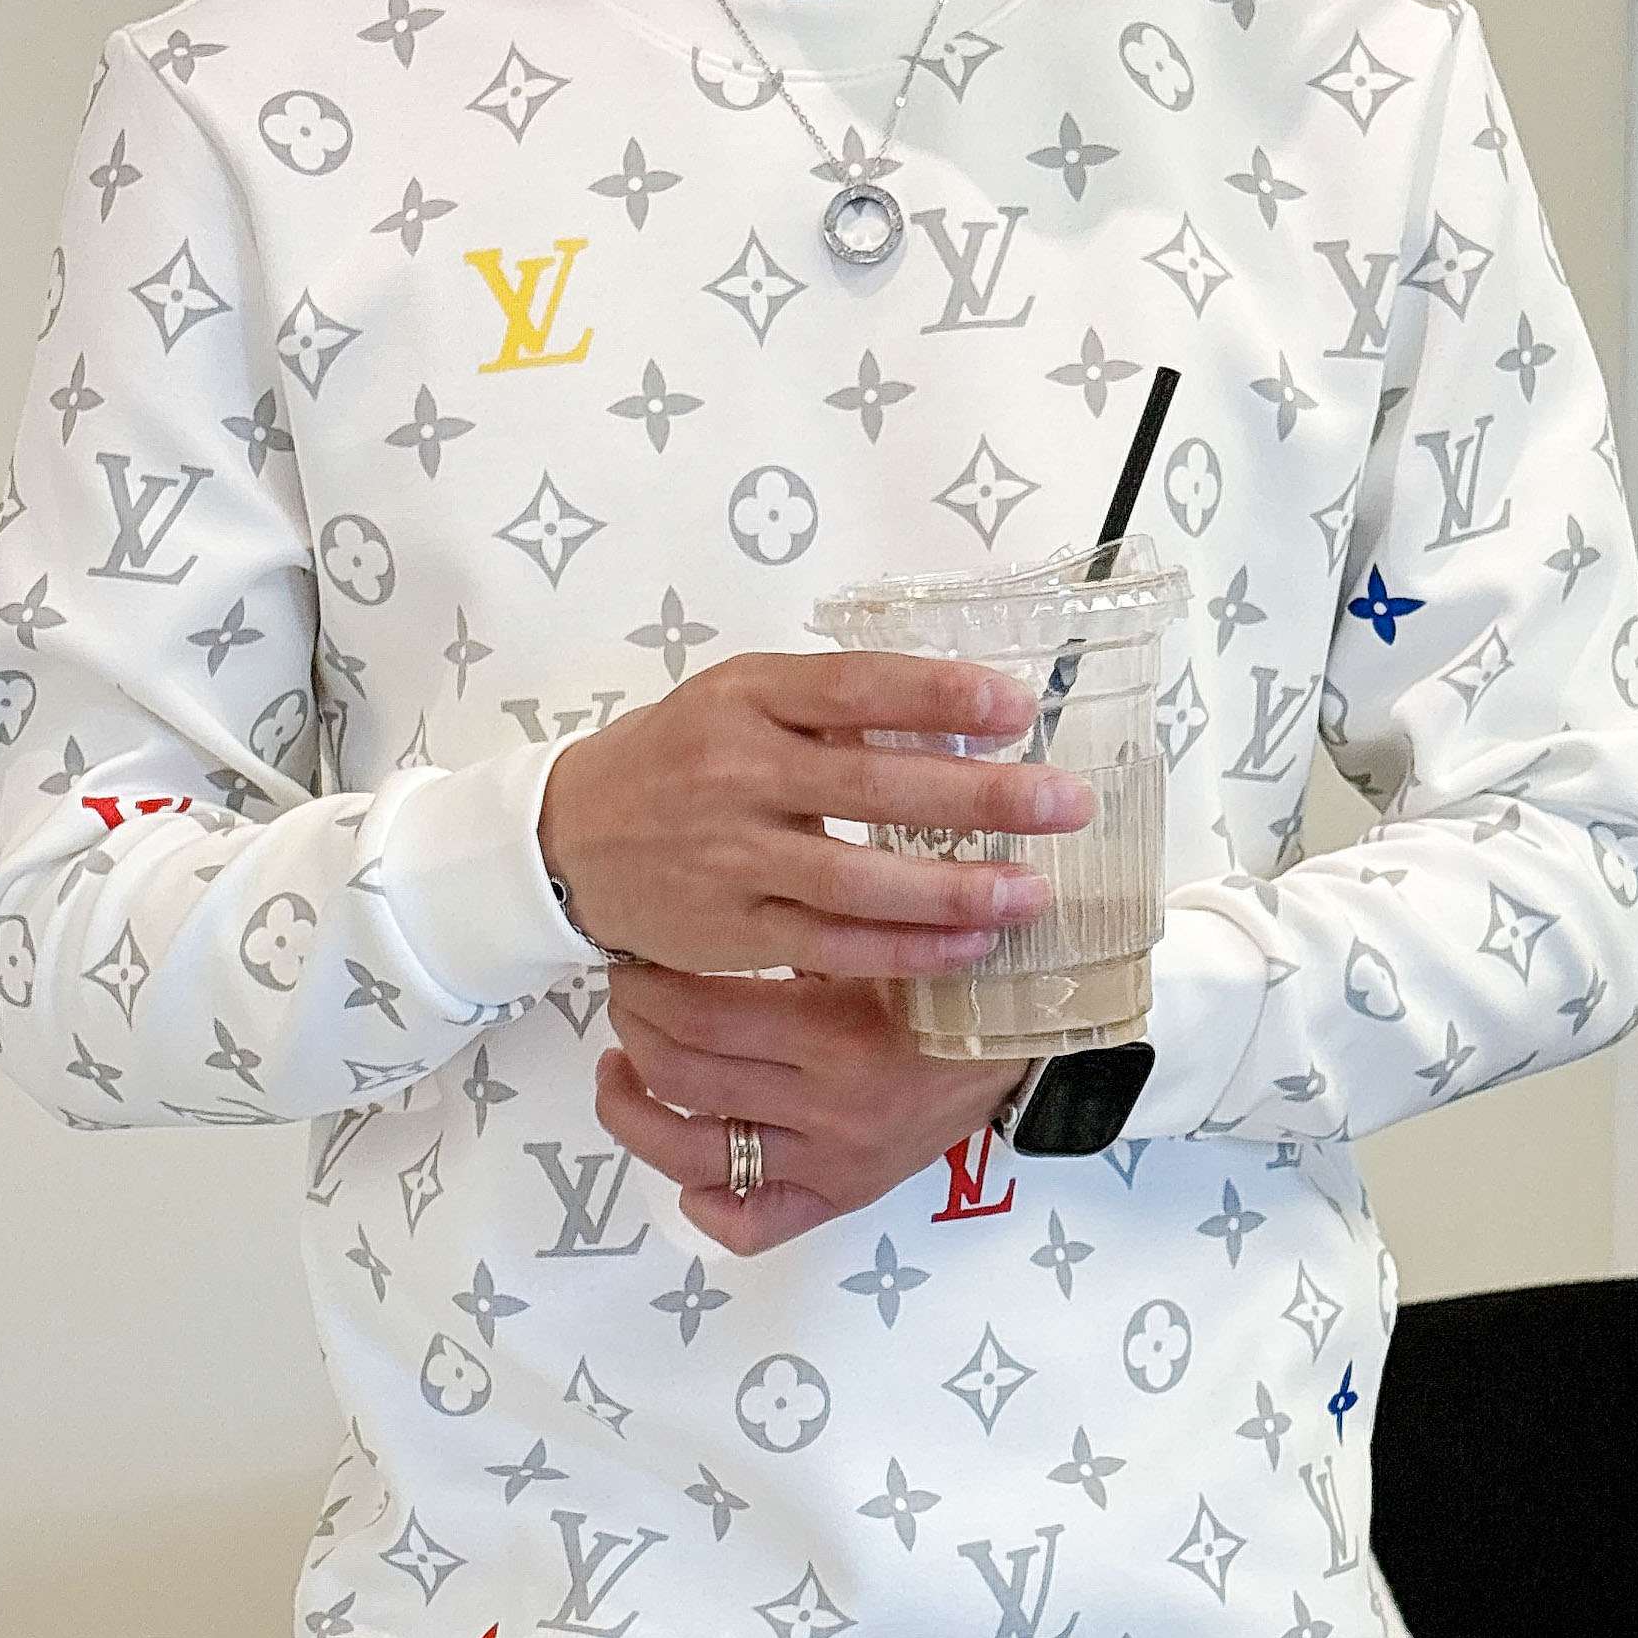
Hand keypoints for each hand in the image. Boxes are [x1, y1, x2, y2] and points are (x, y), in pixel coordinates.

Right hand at [538, 649, 1091, 977]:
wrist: (571, 838)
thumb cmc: (680, 759)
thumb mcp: (738, 701)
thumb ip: (832, 708)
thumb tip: (960, 718)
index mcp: (747, 696)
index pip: (855, 688)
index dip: (939, 696)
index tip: (1019, 708)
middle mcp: (737, 771)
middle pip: (873, 786)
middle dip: (981, 797)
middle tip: (1066, 804)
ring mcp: (732, 856)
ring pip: (857, 881)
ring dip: (954, 891)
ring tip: (1031, 892)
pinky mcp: (731, 930)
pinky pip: (831, 945)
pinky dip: (904, 950)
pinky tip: (967, 946)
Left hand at [596, 964, 1027, 1254]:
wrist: (1031, 1038)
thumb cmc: (953, 971)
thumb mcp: (882, 932)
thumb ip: (803, 925)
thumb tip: (700, 906)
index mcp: (837, 1035)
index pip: (698, 1015)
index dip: (646, 986)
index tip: (634, 958)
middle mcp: (829, 1110)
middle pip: (681, 1076)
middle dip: (633, 1029)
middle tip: (626, 998)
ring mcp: (832, 1163)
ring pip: (691, 1157)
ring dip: (634, 1111)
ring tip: (621, 1071)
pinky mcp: (841, 1196)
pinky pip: (750, 1224)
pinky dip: (705, 1200)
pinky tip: (688, 1161)